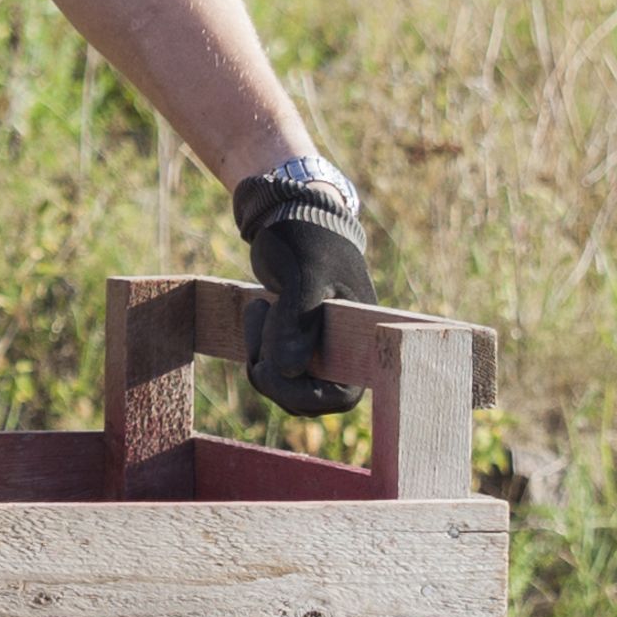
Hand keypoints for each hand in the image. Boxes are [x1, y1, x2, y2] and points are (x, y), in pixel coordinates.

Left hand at [234, 167, 374, 414]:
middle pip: (305, 400)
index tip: (280, 366)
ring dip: (259, 357)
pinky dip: (255, 348)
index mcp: (361, 340)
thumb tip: (289, 370)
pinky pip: (270, 370)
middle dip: (273, 372)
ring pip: (282, 387)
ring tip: (261, 308)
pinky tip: (258, 309)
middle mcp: (342, 352)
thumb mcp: (302, 275)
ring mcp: (316, 351)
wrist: (293, 216)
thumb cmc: (307, 240)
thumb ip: (296, 321)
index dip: (310, 394)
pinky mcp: (293, 345)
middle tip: (262, 319)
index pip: (343, 396)